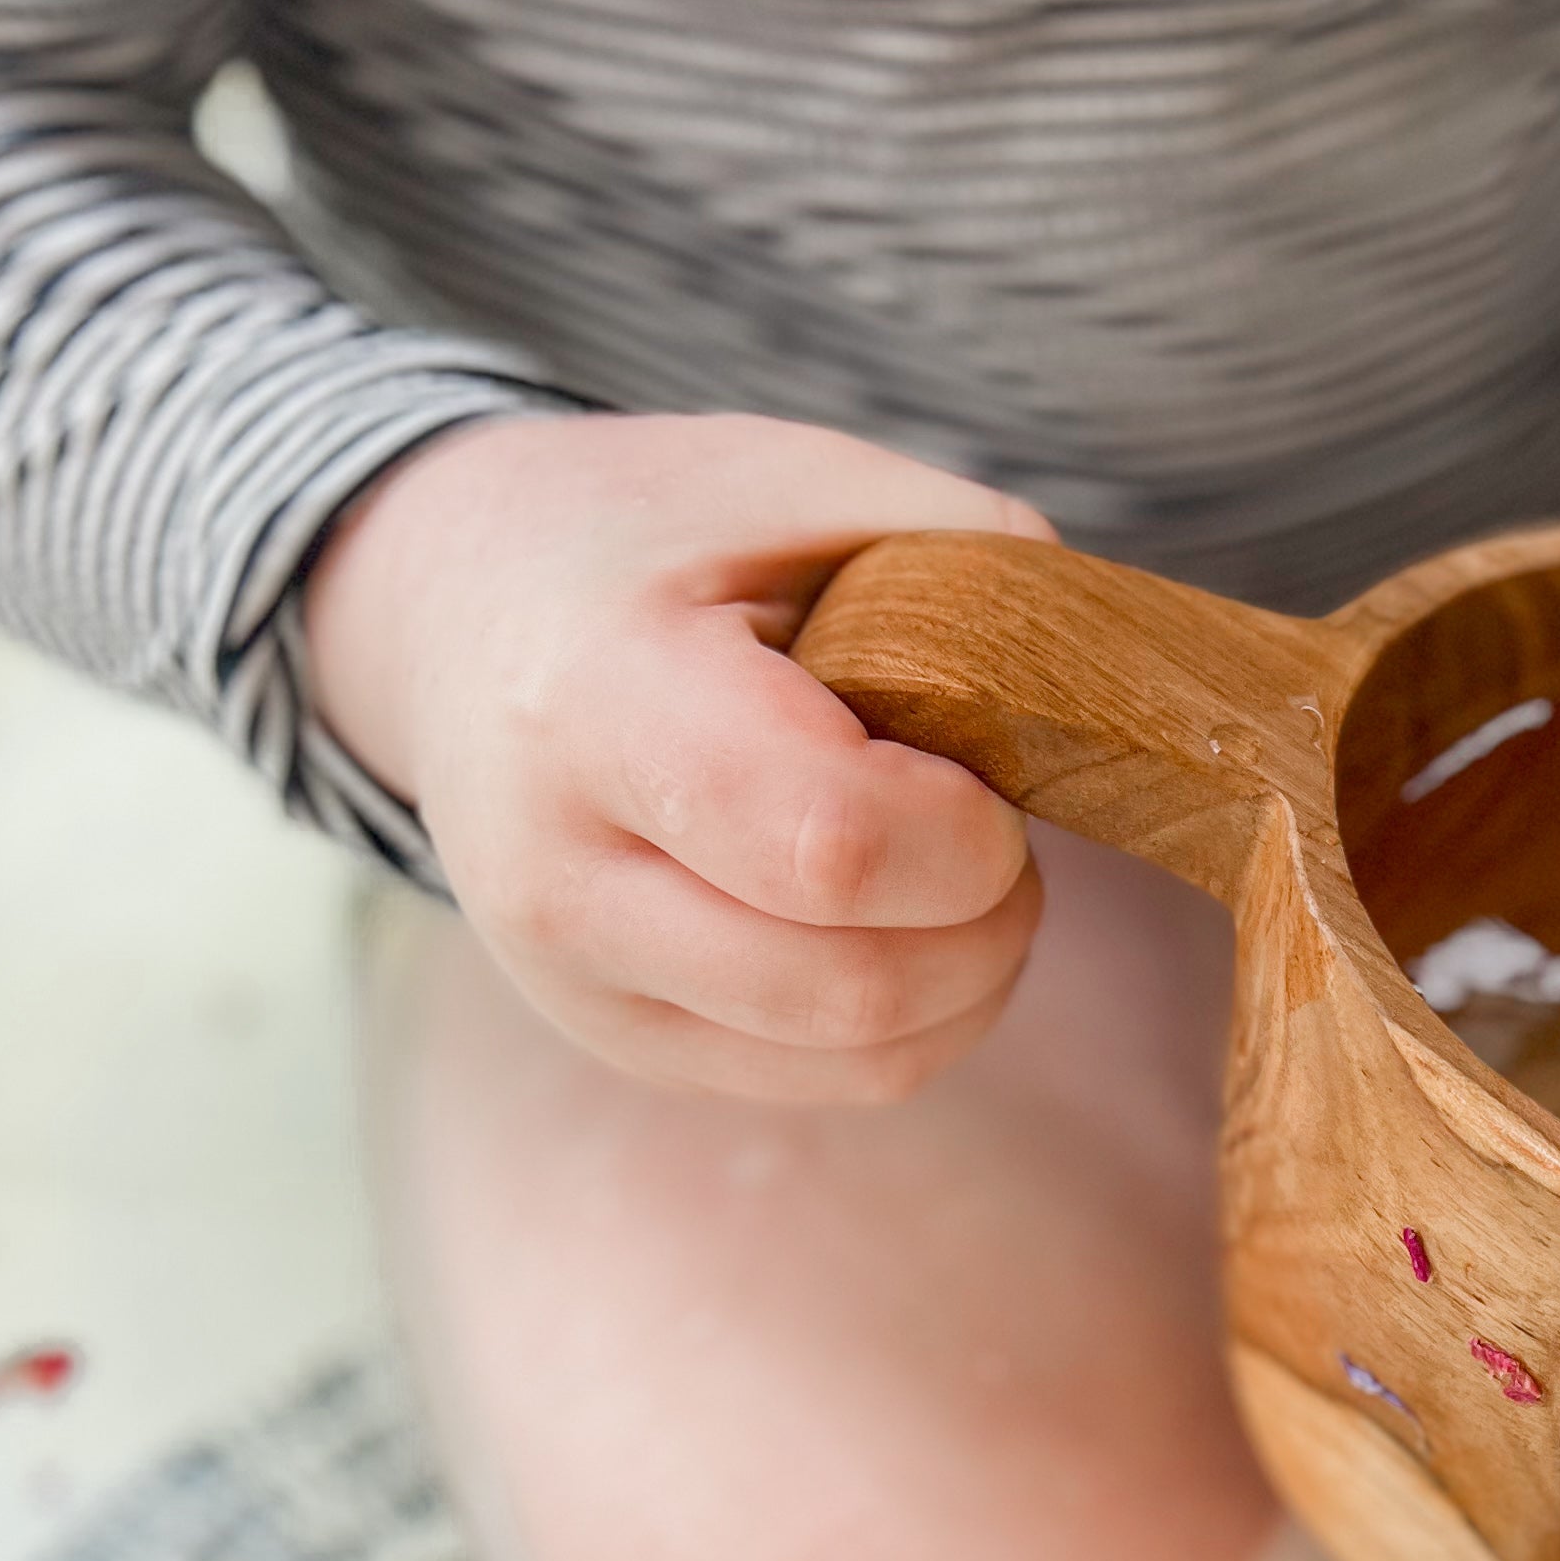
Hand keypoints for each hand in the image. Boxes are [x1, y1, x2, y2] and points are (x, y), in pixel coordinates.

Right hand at [304, 409, 1055, 1098]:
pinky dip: (916, 1015)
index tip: (983, 775)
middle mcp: (561, 874)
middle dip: (990, 919)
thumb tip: (1105, 675)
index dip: (965, 834)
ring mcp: (580, 982)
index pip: (829, 844)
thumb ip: (964, 554)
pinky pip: (830, 1079)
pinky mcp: (623, 1041)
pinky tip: (900, 918)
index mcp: (597, 701)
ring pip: (860, 1058)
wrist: (454, 613)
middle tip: (995, 829)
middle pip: (855, 987)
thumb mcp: (794, 481)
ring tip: (954, 870)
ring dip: (970, 979)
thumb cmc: (643, 539)